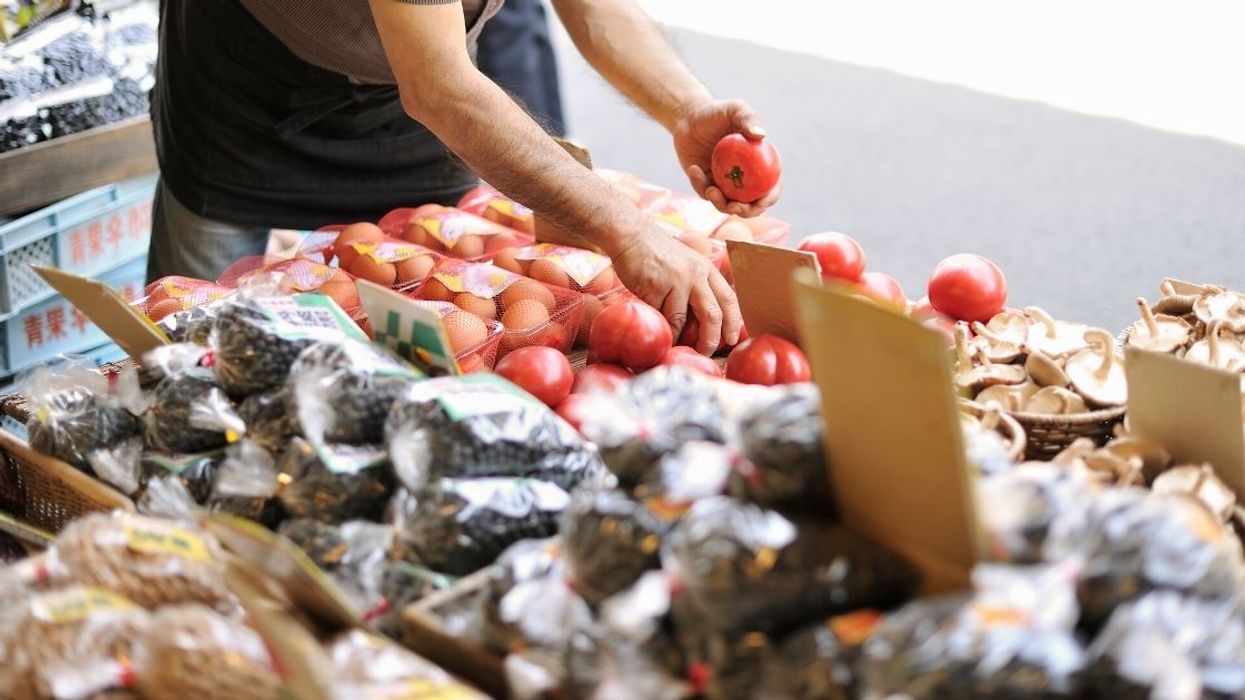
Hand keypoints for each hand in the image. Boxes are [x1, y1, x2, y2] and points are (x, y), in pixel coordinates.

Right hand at [608, 222, 741, 354]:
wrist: (631, 234)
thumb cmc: (658, 252)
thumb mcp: (687, 263)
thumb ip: (698, 285)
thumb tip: (705, 319)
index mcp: (707, 269)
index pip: (729, 299)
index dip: (732, 323)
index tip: (730, 340)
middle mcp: (696, 274)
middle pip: (712, 315)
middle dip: (710, 339)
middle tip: (704, 351)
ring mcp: (675, 279)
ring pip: (680, 320)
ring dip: (676, 336)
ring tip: (672, 342)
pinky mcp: (654, 285)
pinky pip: (657, 314)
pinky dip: (656, 323)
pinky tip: (652, 322)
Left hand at [673, 99, 781, 217]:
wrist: (688, 118)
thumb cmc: (716, 112)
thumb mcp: (734, 109)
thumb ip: (748, 118)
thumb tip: (761, 135)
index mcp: (760, 164)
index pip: (771, 186)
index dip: (770, 197)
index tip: (761, 200)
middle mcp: (745, 177)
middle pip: (752, 204)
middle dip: (746, 211)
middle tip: (734, 206)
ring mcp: (726, 184)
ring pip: (727, 205)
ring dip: (720, 204)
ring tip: (711, 190)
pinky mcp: (707, 185)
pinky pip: (705, 193)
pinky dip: (700, 186)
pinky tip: (695, 169)